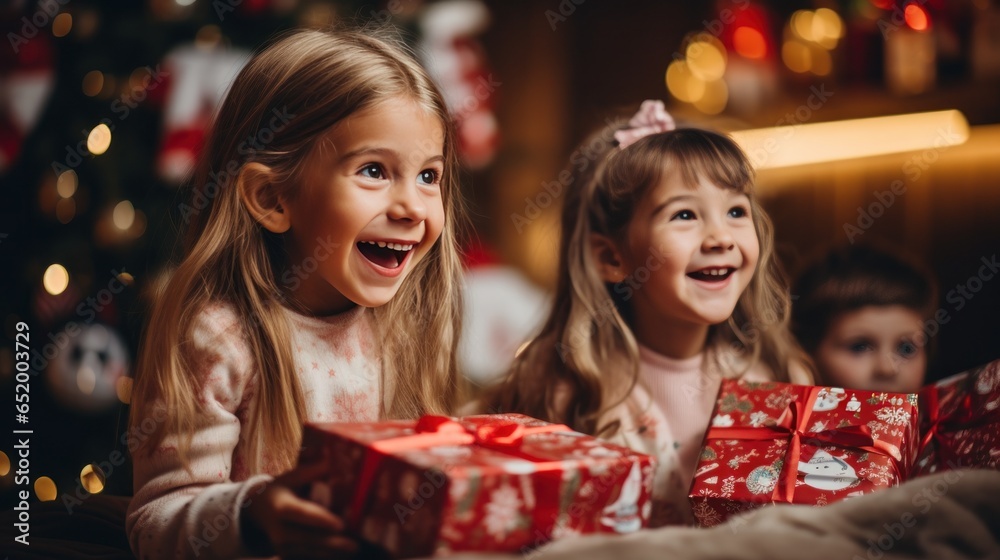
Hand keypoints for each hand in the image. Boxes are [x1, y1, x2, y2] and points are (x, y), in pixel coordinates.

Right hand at [242, 460, 359, 559]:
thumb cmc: (281, 489)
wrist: (257, 509)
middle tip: (355, 545)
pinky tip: (341, 554)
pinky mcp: (286, 555)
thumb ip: (312, 471)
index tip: (341, 525)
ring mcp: (281, 546)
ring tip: (354, 550)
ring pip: (310, 552)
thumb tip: (333, 460)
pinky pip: (307, 557)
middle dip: (333, 543)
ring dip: (332, 552)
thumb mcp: (292, 477)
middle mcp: (279, 530)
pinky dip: (324, 555)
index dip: (322, 520)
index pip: (303, 514)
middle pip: (308, 538)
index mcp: (281, 507)